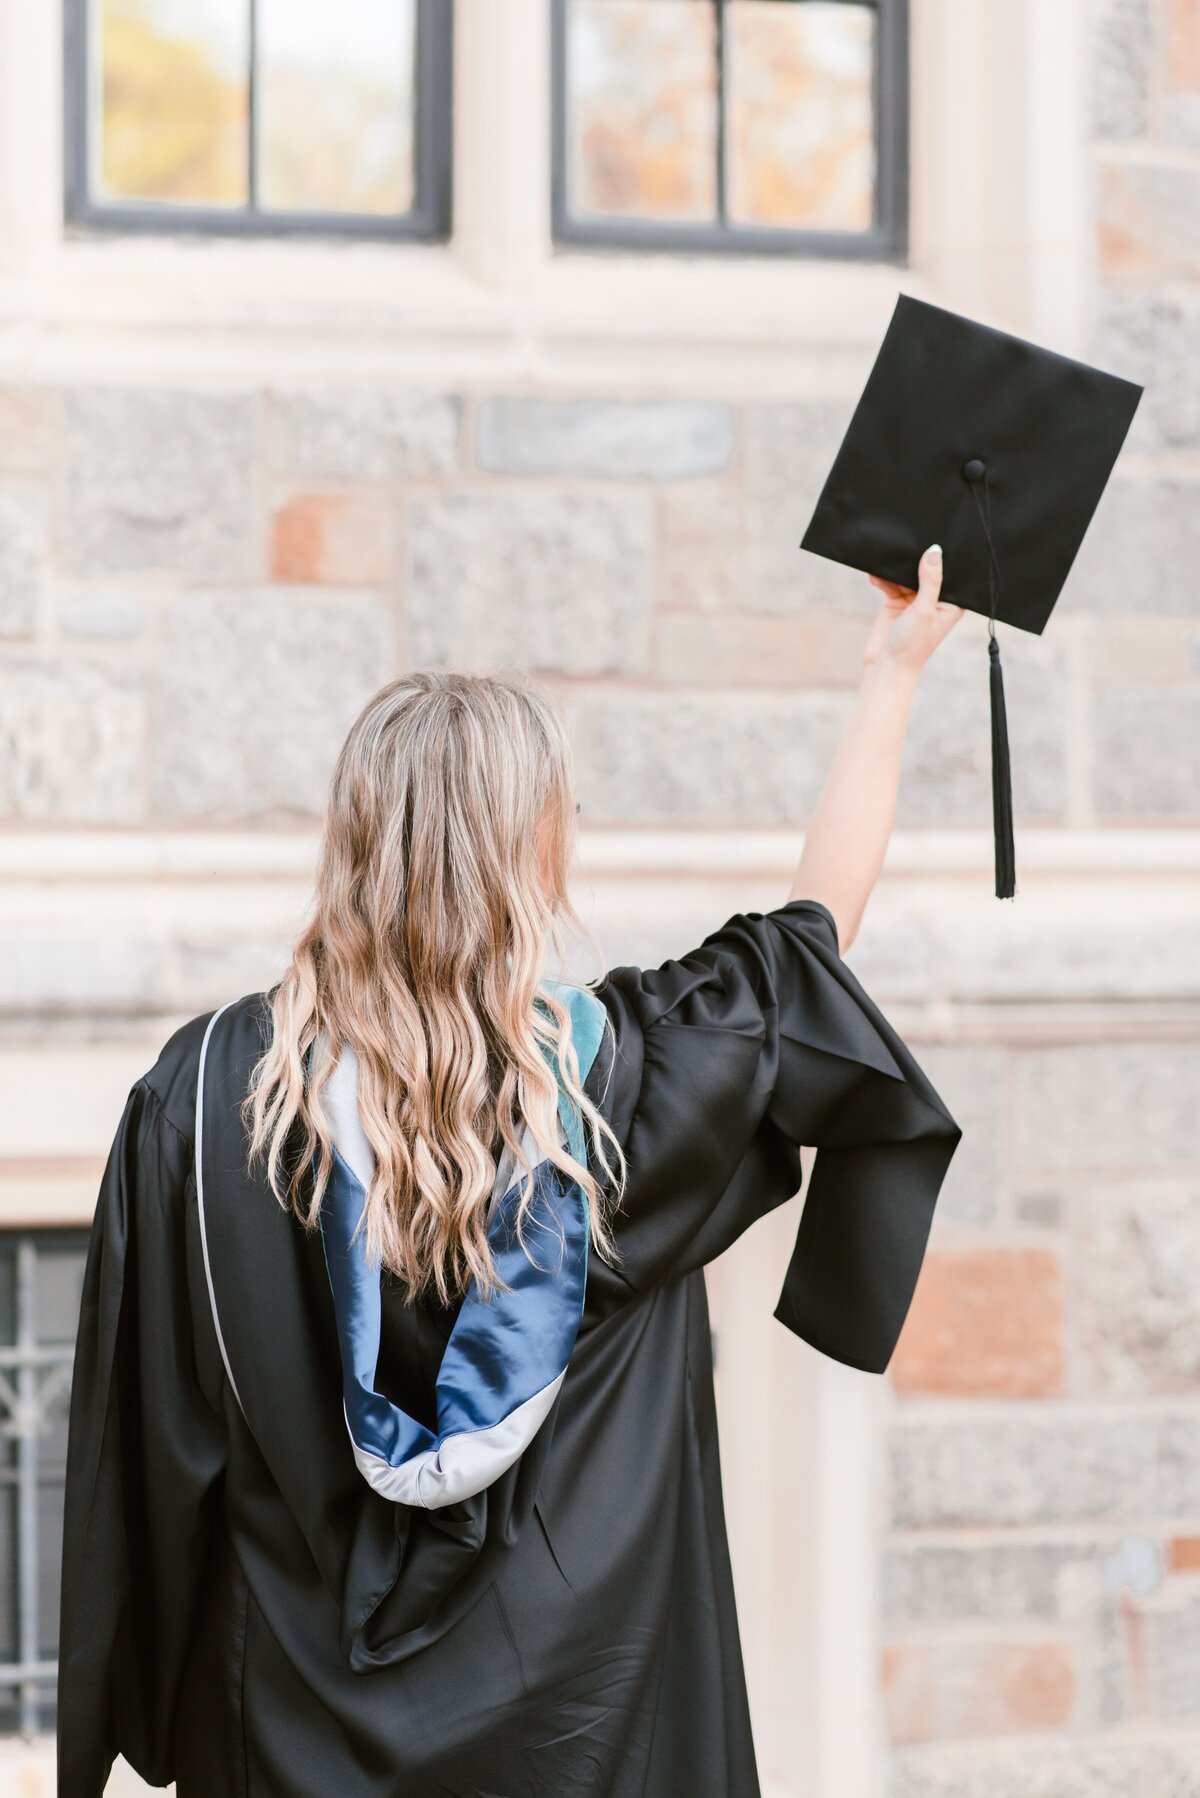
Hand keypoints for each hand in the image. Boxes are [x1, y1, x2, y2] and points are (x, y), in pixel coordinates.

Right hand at [862, 545, 963, 674]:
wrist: (885, 666)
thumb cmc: (912, 645)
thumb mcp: (924, 610)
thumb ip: (930, 580)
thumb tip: (934, 551)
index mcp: (952, 602)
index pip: (951, 572)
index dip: (945, 557)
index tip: (937, 538)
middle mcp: (935, 599)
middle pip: (927, 570)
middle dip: (917, 559)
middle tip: (908, 542)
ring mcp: (914, 599)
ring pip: (907, 573)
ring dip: (896, 568)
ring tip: (888, 558)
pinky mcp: (896, 601)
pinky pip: (890, 582)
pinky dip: (883, 577)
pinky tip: (875, 574)